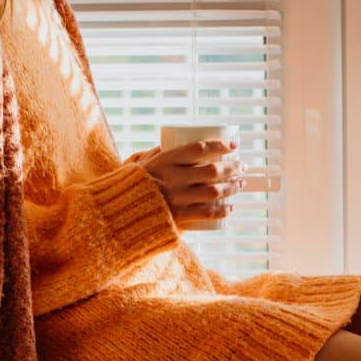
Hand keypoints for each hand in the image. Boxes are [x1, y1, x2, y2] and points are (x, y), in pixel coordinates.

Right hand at [133, 139, 247, 228]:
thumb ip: (159, 154)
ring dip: (232, 188)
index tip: (234, 145)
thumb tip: (176, 144)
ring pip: (214, 192)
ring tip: (241, 184)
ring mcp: (177, 198)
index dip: (220, 146)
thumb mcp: (141, 163)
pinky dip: (222, 210)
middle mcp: (173, 178)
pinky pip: (206, 213)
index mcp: (165, 161)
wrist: (117, 213)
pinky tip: (230, 207)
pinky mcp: (178, 217)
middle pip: (212, 171)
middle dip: (232, 168)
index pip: (200, 148)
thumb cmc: (130, 184)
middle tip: (242, 166)